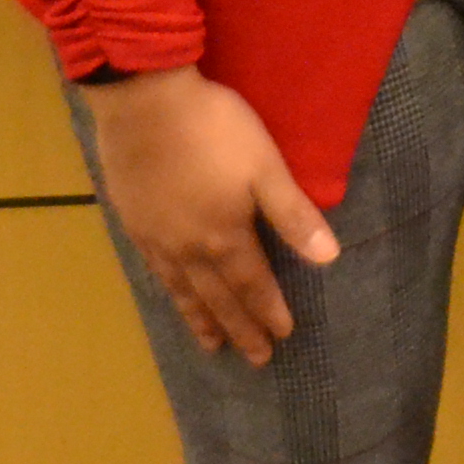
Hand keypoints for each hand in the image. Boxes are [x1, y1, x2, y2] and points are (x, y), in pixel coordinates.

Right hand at [81, 67, 337, 360]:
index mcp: (225, 235)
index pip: (252, 284)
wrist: (146, 105)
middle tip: (255, 358)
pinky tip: (172, 293)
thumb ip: (293, 215)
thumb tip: (329, 258)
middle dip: (240, 328)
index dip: (268, 311)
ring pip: (183, 290)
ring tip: (211, 345)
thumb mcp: (266, 167)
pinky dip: (170, 292)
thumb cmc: (216, 130)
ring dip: (201, 319)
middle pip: (218, 297)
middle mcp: (189, 247)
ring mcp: (158, 237)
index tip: (282, 336)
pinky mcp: (135, 222)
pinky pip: (156, 271)